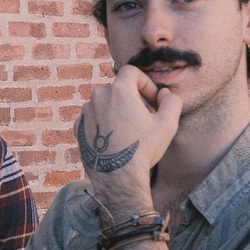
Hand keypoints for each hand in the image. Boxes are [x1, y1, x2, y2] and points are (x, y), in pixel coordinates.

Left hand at [76, 64, 180, 220]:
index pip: (131, 72)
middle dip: (133, 98)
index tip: (152, 99)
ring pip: (104, 102)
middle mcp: (98, 96)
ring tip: (129, 129)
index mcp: (119, 90)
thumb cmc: (142, 150)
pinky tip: (114, 138)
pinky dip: (103, 121)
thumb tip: (165, 94)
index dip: (145, 83)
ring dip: (117, 109)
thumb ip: (171, 102)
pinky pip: (93, 116)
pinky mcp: (78, 126)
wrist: (117, 177)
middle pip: (118, 88)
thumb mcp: (167, 125)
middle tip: (144, 118)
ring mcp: (85, 112)